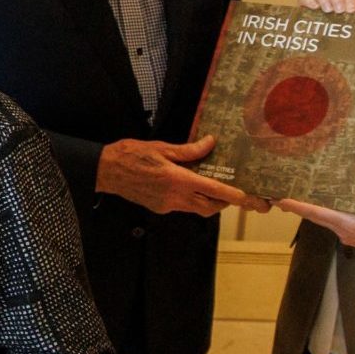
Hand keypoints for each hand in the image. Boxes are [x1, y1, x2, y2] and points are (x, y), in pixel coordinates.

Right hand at [95, 136, 260, 215]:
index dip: (233, 195)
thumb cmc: (131, 155)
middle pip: (209, 207)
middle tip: (233, 193)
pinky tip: (189, 187)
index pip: (213, 190)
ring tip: (214, 189)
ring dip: (209, 203)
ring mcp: (167, 205)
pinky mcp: (160, 207)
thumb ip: (188, 150)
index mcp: (177, 179)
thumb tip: (210, 143)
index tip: (248, 198)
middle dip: (224, 203)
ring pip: (197, 209)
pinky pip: (183, 207)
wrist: (106, 171)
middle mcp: (175, 197)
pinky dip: (192, 200)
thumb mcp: (161, 148)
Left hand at [278, 182, 354, 256]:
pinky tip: (324, 205)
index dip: (298, 207)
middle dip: (297, 208)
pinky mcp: (353, 234)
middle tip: (279, 197)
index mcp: (347, 224)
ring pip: (323, 220)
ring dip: (310, 211)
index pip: (316, 214)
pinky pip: (333, 221)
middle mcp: (342, 230)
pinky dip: (324, 213)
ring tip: (297, 198)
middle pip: (315, 217)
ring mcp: (346, 234)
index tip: (281, 201)